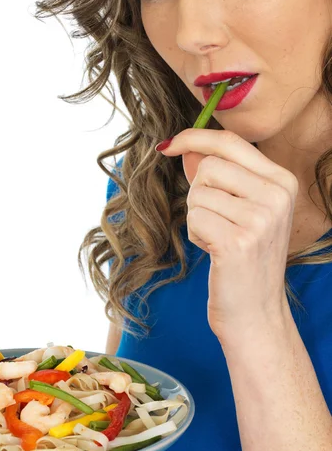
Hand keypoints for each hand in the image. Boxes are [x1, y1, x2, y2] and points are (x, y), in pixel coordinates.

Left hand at [157, 128, 298, 340]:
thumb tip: (187, 148)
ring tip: (218, 238)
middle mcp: (278, 195)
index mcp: (283, 181)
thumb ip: (218, 176)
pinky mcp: (238, 241)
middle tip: (215, 220)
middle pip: (209, 166)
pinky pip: (194, 217)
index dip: (194, 138)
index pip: (230, 141)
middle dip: (198, 192)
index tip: (168, 145)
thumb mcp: (241, 209)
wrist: (256, 311)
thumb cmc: (244, 258)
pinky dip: (196, 234)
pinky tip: (215, 251)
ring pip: (198, 193)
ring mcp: (261, 218)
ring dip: (197, 217)